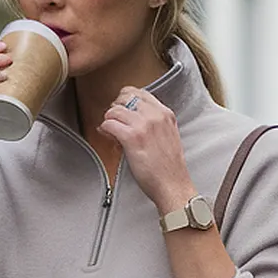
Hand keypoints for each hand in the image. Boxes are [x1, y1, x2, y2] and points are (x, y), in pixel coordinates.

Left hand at [99, 86, 194, 214]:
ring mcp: (143, 125)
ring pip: (114, 110)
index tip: (122, 109)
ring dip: (109, 120)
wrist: (173, 185)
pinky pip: (109, 124)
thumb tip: (131, 120)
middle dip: (116, 108)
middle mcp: (155, 115)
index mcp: (165, 114)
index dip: (126, 99)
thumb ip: (154, 125)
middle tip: (114, 120)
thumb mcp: (168, 137)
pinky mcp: (132, 138)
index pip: (140, 93)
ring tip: (110, 131)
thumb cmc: (169, 168)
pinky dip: (105, 130)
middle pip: (125, 97)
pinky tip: (108, 136)